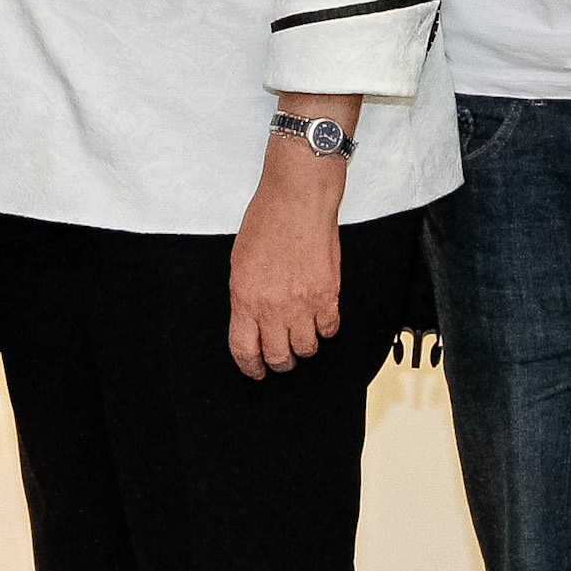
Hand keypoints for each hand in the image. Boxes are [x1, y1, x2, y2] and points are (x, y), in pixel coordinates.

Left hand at [229, 134, 347, 378]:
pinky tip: (320, 316)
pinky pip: (330, 329)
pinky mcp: (328, 295)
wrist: (298, 199)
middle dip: (279, 362)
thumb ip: (245, 297)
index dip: (250, 367)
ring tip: (302, 333)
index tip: (256, 371)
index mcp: (245, 298)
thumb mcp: (240, 262)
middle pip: (278, 357)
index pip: (244, 350)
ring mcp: (303, 303)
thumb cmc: (268, 221)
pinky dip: (325, 328)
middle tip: (282, 356)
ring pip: (306, 348)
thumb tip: (250, 322)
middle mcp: (273, 306)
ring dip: (304, 346)